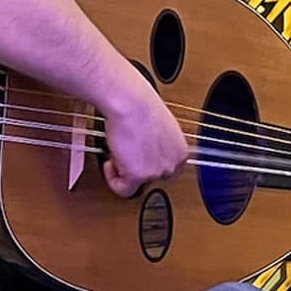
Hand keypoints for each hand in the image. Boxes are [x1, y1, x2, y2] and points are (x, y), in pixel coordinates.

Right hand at [101, 81, 188, 196]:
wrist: (129, 101)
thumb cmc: (140, 104)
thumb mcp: (158, 127)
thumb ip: (158, 144)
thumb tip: (147, 151)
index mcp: (180, 152)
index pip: (165, 169)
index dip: (147, 163)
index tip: (136, 156)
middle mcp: (173, 163)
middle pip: (150, 177)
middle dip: (135, 166)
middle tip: (125, 152)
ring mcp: (157, 171)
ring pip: (136, 183)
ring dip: (124, 168)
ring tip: (119, 149)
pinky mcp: (139, 175)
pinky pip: (123, 190)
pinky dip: (112, 178)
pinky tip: (110, 162)